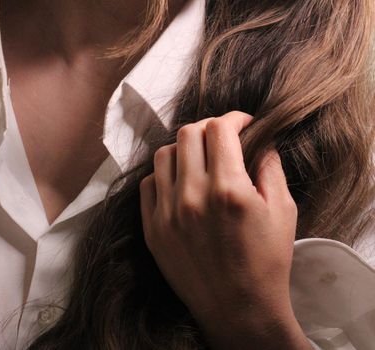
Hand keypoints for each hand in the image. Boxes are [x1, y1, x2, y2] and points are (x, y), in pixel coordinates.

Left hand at [139, 111, 310, 348]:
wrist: (238, 308)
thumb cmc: (266, 263)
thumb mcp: (283, 211)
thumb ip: (270, 168)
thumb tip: (260, 141)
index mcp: (228, 190)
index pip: (219, 128)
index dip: (233, 118)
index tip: (242, 124)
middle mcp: (192, 197)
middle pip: (188, 133)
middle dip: (209, 127)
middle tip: (222, 138)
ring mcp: (167, 213)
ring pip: (163, 154)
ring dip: (183, 148)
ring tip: (198, 158)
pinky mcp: (152, 229)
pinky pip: (147, 184)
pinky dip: (164, 175)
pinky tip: (179, 182)